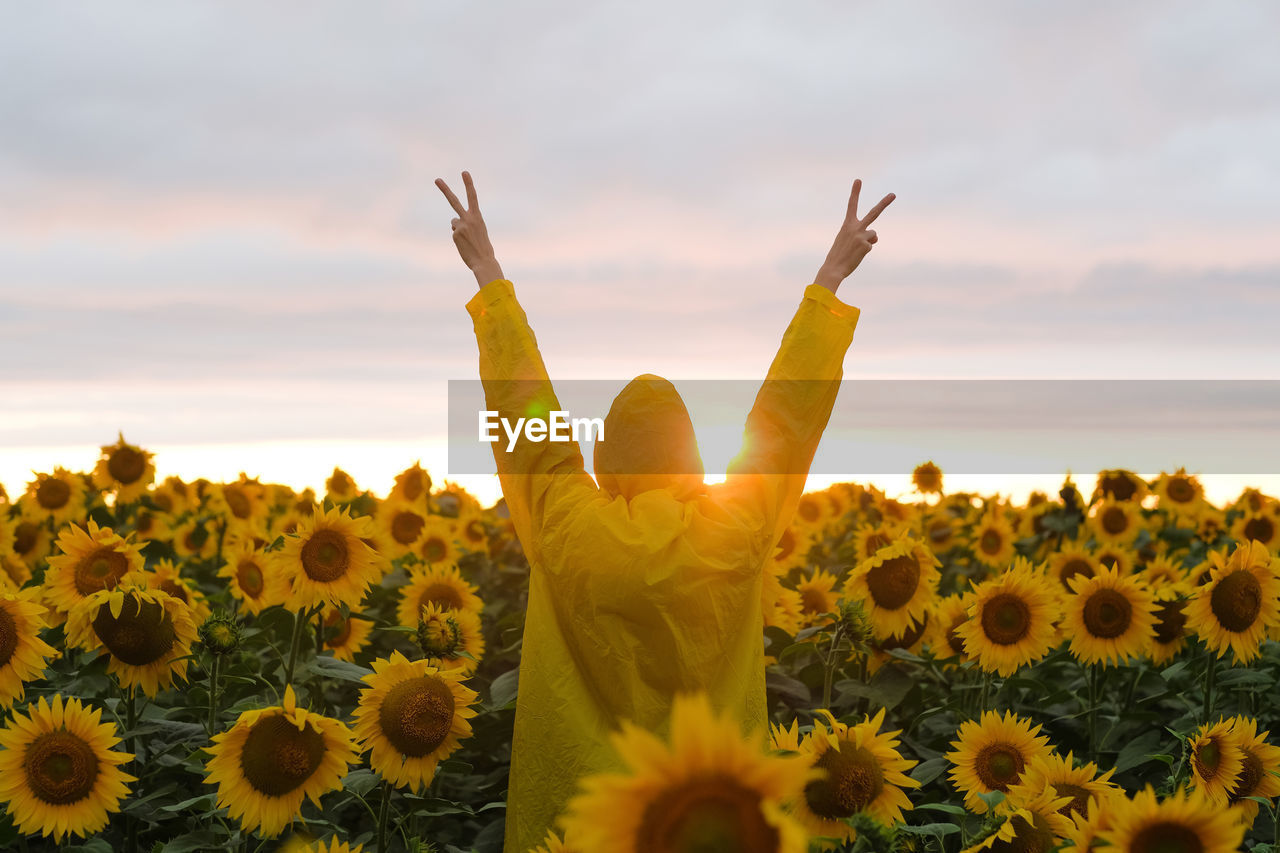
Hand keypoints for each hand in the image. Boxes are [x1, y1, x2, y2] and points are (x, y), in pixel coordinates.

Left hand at [436, 171, 504, 286]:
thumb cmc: (484, 247)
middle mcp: (468, 218)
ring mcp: (460, 226)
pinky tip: (465, 245)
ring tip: (468, 240)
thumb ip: (467, 223)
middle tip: (436, 180)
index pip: (472, 197)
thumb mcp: (479, 231)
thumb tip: (452, 223)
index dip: (468, 184)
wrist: (484, 261)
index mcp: (478, 217)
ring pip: (454, 223)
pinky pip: (454, 233)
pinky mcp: (455, 234)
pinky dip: (458, 239)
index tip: (464, 172)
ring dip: (459, 230)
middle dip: (445, 190)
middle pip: (454, 201)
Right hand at [814, 179, 894, 292]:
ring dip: (868, 241)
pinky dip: (864, 252)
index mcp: (847, 224)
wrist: (833, 268)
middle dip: (884, 203)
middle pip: (874, 213)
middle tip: (893, 195)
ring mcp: (861, 236)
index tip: (858, 180)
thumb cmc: (838, 254)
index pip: (852, 205)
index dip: (855, 192)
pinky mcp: (866, 245)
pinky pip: (870, 246)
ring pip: (873, 234)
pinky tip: (856, 256)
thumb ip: (862, 234)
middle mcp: (855, 227)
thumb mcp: (848, 240)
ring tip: (855, 249)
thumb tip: (876, 237)